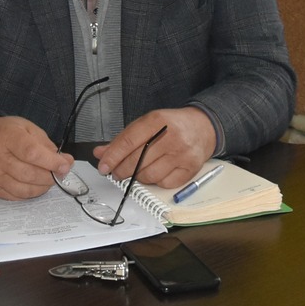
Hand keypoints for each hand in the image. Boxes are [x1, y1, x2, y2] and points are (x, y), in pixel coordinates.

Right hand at [0, 115, 72, 199]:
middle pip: (29, 174)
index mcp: (8, 137)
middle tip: (60, 173)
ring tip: (48, 179)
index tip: (65, 165)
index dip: (51, 162)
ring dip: (42, 187)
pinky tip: (35, 184)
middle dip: (50, 176)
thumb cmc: (6, 133)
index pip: (32, 153)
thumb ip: (47, 145)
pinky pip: (17, 197)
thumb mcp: (28, 128)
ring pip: (24, 189)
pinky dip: (31, 193)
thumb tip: (65, 162)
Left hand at [95, 107, 215, 189]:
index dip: (113, 157)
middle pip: (137, 161)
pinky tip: (156, 172)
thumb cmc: (172, 126)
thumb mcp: (147, 124)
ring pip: (149, 176)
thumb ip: (123, 139)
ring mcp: (182, 154)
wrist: (203, 127)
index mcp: (157, 121)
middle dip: (121, 170)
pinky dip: (156, 182)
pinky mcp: (190, 169)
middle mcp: (171, 137)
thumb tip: (101, 153)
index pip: (129, 142)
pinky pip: (164, 184)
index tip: (103, 166)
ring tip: (138, 171)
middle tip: (116, 173)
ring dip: (138, 177)